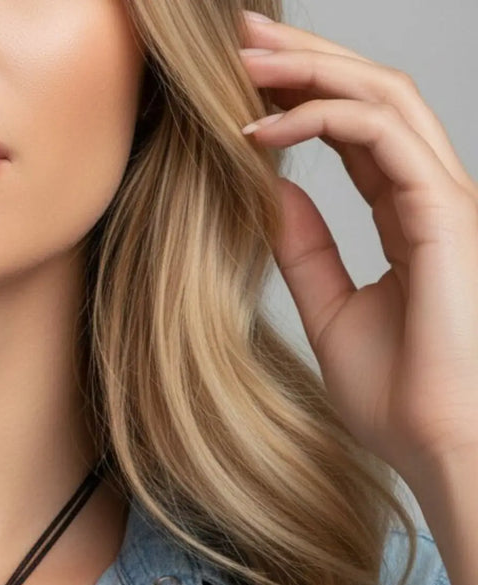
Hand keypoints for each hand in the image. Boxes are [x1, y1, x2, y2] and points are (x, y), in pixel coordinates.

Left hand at [238, 10, 477, 486]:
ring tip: (243, 63)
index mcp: (410, 215)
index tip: (242, 87)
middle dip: (306, 60)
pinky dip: (318, 121)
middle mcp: (433, 194)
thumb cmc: (399, 395)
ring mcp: (445, 199)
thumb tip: (269, 197)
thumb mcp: (332, 311)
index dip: (303, 99)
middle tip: (240, 39)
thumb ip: (308, 250)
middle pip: (371, 96)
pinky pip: (379, 136)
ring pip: (382, 97)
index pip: (357, 131)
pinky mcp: (443, 212)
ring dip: (309, 72)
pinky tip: (263, 131)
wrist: (438, 443)